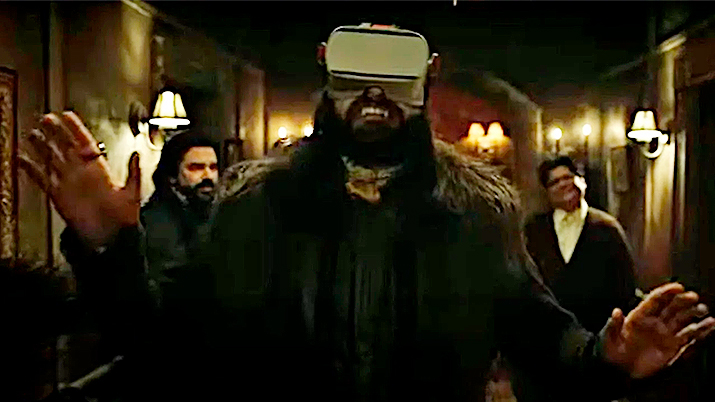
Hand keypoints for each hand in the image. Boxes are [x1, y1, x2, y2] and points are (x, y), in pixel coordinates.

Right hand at [19, 111, 140, 248]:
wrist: (110, 238)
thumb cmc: (123, 217)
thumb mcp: (132, 193)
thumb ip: (133, 172)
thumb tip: (136, 154)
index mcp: (99, 169)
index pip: (85, 142)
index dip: (75, 129)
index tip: (66, 115)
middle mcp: (82, 172)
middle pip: (65, 147)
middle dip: (56, 132)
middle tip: (45, 117)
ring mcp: (69, 182)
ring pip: (52, 159)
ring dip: (42, 147)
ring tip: (32, 133)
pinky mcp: (58, 195)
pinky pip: (42, 179)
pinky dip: (32, 169)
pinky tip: (22, 159)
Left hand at [601, 282, 714, 378]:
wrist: (619, 371)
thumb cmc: (611, 352)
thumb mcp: (608, 339)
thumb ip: (613, 325)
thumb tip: (616, 311)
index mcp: (639, 316)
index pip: (655, 300)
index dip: (667, 292)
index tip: (678, 287)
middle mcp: (655, 322)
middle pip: (672, 307)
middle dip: (683, 301)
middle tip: (693, 297)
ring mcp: (665, 334)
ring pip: (683, 320)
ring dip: (693, 314)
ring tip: (703, 311)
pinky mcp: (673, 347)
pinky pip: (689, 336)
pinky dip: (701, 330)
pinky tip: (711, 324)